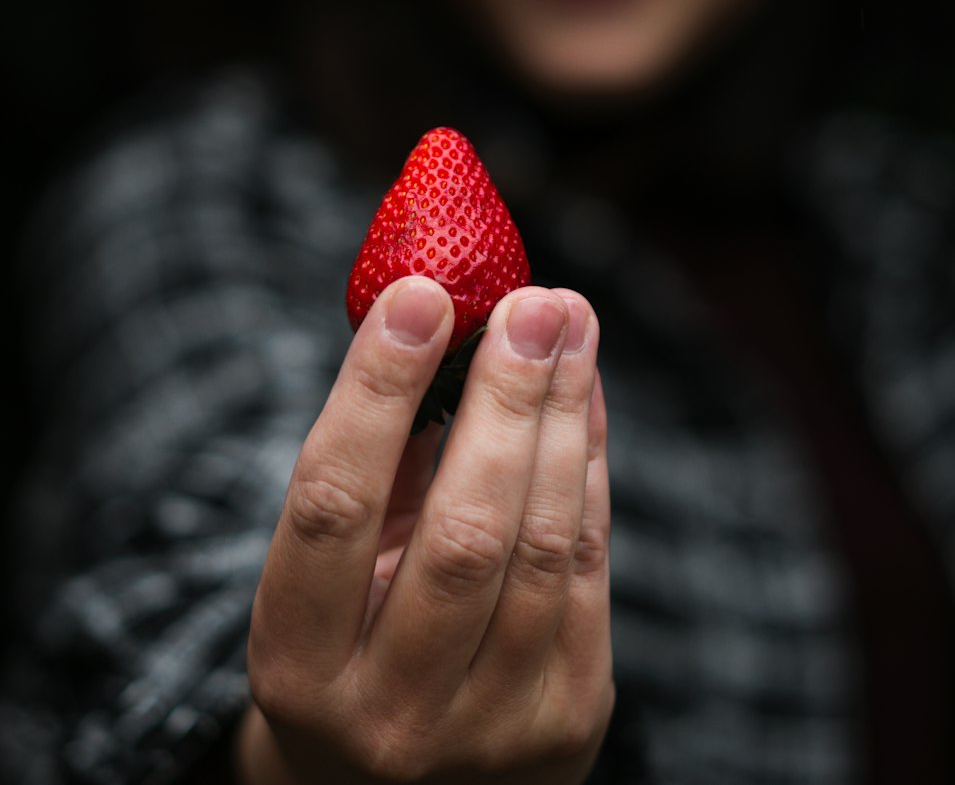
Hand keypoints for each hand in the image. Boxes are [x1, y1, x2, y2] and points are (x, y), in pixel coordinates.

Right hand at [237, 275, 612, 784]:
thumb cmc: (349, 639)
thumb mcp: (330, 567)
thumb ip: (381, 462)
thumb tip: (447, 319)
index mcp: (297, 662)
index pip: (333, 505)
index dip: (377, 390)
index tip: (418, 292)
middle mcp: (389, 711)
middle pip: (464, 530)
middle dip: (505, 399)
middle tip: (531, 301)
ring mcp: (490, 728)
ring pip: (545, 544)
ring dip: (564, 417)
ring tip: (568, 321)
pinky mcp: (569, 719)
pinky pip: (590, 565)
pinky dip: (589, 463)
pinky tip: (584, 392)